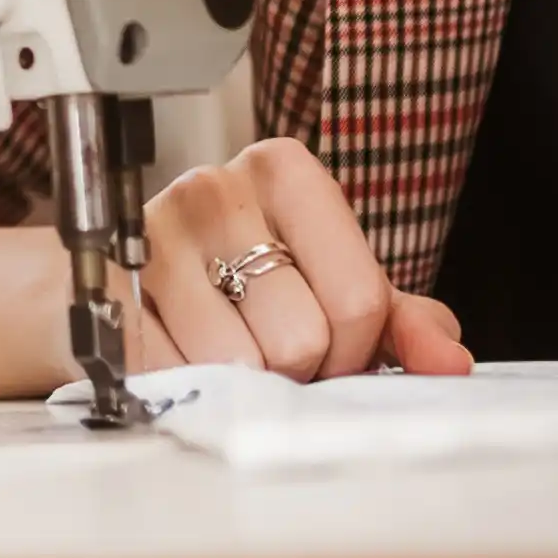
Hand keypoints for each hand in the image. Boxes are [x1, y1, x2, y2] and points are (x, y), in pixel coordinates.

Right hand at [134, 138, 467, 379]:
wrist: (119, 280)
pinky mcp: (106, 289)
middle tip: (266, 346)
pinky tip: (175, 351)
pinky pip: (178, 377)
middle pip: (303, 339)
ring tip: (218, 346)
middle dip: (294, 368)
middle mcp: (213, 188)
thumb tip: (451, 362)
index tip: (329, 342)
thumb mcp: (332, 284)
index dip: (354, 349)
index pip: (360, 301)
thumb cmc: (237, 277)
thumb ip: (401, 320)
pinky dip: (185, 385)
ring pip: (241, 366)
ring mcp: (152, 236)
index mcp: (284, 171)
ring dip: (239, 380)